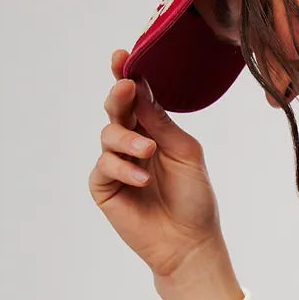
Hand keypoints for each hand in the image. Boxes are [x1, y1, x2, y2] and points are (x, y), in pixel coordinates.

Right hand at [88, 50, 225, 277]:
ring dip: (127, 139)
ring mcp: (116, 164)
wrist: (189, 242)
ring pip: (108, 134)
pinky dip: (122, 168)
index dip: (126, 76)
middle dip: (118, 96)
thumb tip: (139, 88)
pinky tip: (141, 179)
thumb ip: (161, 122)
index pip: (136, 97)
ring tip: (149, 153)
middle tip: (125, 88)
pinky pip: (104, 166)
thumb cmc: (194, 199)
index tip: (121, 56)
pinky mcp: (104, 187)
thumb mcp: (185, 153)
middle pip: (116, 108)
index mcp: (154, 130)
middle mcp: (132, 143)